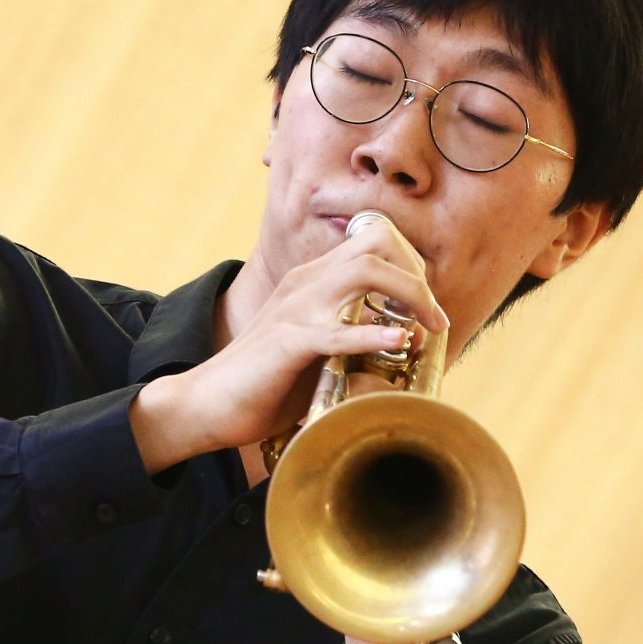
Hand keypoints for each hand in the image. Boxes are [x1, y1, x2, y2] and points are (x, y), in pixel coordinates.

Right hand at [131, 213, 449, 470]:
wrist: (207, 403)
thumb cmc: (266, 384)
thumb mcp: (317, 351)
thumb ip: (353, 339)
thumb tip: (402, 347)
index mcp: (312, 280)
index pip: (373, 241)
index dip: (410, 264)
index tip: (427, 304)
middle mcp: (306, 283)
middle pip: (376, 245)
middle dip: (417, 275)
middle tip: (435, 318)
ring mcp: (296, 309)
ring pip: (364, 271)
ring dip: (409, 294)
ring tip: (428, 327)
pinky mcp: (287, 342)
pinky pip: (337, 330)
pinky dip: (374, 334)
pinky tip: (399, 341)